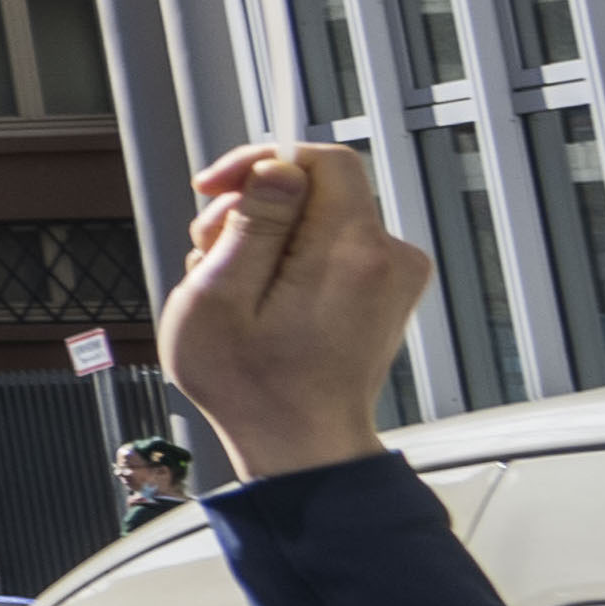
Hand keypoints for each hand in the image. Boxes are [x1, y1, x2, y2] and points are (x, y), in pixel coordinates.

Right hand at [159, 139, 417, 482]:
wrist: (301, 445)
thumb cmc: (253, 386)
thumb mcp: (220, 300)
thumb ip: (253, 225)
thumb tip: (278, 167)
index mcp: (351, 254)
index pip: (321, 160)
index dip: (260, 161)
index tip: (216, 187)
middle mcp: (388, 258)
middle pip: (314, 188)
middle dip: (251, 210)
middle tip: (211, 256)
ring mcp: (393, 276)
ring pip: (316, 216)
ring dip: (264, 238)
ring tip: (235, 290)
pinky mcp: (385, 289)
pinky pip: (329, 245)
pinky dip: (289, 260)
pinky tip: (262, 300)